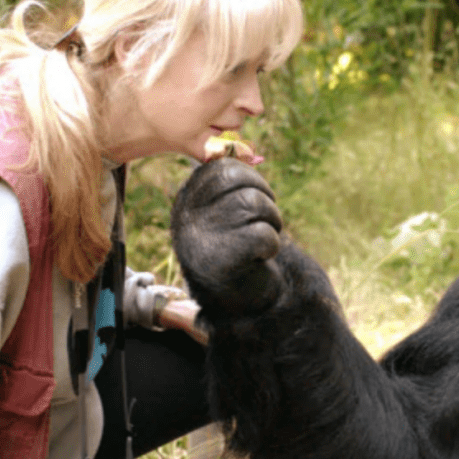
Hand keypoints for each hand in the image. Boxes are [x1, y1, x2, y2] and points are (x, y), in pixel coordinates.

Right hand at [171, 159, 283, 315]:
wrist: (242, 305)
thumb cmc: (239, 251)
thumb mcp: (226, 212)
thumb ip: (229, 184)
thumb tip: (245, 152)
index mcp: (187, 202)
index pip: (221, 166)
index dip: (249, 177)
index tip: (254, 198)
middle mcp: (187, 217)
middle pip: (237, 178)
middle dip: (263, 195)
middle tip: (264, 219)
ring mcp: (202, 238)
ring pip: (254, 203)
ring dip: (271, 221)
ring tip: (261, 241)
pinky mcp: (223, 260)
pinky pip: (263, 233)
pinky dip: (271, 244)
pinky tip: (259, 258)